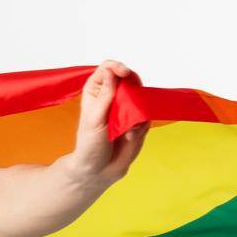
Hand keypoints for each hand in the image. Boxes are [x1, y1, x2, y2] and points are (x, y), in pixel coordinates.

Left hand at [64, 60, 147, 187]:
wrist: (99, 169)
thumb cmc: (90, 143)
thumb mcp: (94, 118)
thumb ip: (105, 95)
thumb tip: (111, 71)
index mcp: (96, 90)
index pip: (109, 68)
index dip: (117, 67)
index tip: (124, 73)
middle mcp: (112, 96)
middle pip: (129, 79)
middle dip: (133, 89)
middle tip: (131, 102)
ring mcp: (126, 108)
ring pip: (141, 98)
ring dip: (136, 112)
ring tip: (125, 130)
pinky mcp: (138, 121)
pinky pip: (146, 116)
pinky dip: (140, 126)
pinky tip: (129, 137)